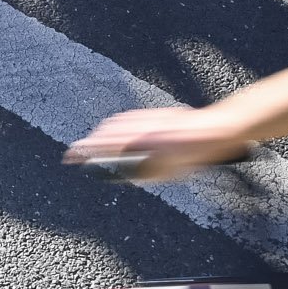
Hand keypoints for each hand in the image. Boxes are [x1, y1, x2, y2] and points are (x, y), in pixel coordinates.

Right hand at [65, 106, 249, 180]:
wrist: (216, 130)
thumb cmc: (196, 154)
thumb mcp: (170, 173)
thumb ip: (144, 173)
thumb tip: (125, 175)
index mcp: (139, 142)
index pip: (103, 146)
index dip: (84, 151)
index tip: (72, 156)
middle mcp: (140, 127)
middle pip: (105, 133)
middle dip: (88, 142)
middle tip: (77, 151)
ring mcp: (145, 118)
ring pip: (114, 123)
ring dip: (100, 132)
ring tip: (92, 141)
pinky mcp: (154, 114)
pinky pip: (127, 117)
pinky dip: (115, 124)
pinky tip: (114, 126)